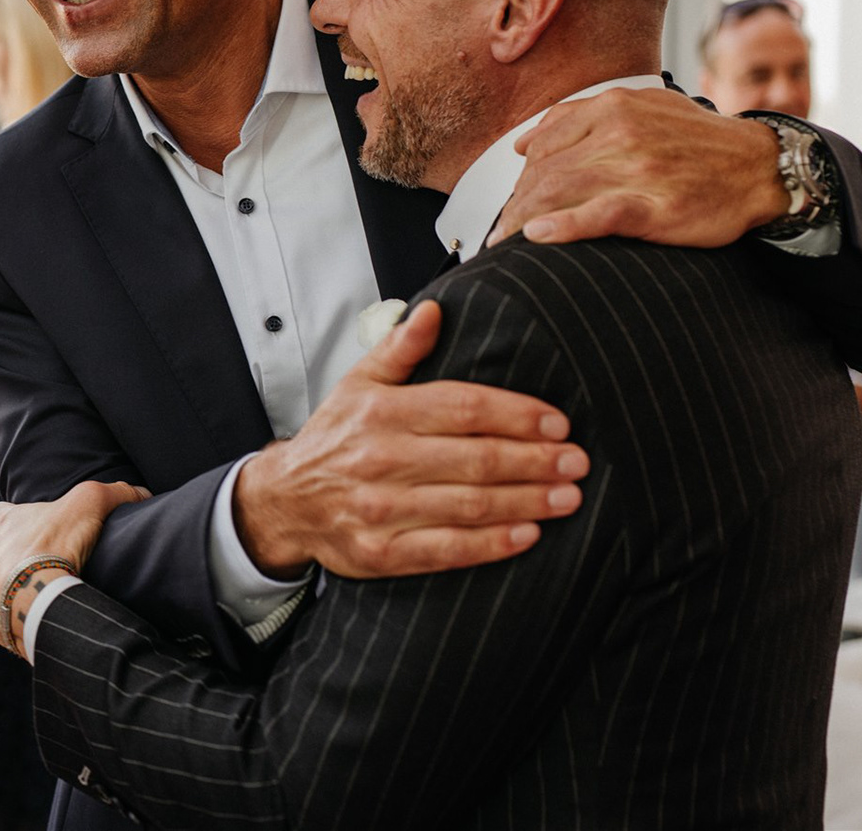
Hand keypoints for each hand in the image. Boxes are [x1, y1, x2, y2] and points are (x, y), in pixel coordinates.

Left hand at [0, 481, 149, 650]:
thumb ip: (115, 493)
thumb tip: (142, 492)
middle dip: (13, 560)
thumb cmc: (60, 543)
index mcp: (6, 524)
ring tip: (40, 598)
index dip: (8, 519)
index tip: (25, 527)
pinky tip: (37, 620)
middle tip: (40, 567)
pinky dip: (16, 619)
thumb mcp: (91, 503)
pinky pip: (0, 619)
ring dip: (14, 590)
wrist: (39, 594)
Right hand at [234, 301, 587, 578]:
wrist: (283, 500)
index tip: (558, 422)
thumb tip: (435, 309)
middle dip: (535, 460)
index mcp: (382, 413)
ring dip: (526, 502)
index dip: (516, 414)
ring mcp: (381, 509)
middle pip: (475, 459)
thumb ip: (401, 349)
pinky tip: (527, 535)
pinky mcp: (381, 553)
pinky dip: (491, 544)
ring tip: (567, 497)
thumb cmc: (333, 438)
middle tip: (578, 461)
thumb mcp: (359, 383)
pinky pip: (446, 550)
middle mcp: (382, 459)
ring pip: (468, 505)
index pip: (463, 408)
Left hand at [490, 88, 788, 247]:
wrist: (761, 167)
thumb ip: (580, 118)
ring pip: (560, 194)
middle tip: (496, 233)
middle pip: (544, 174)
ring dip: (521, 222)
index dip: (519, 179)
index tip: (510, 203)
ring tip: (500, 244)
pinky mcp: (655, 206)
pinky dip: (561, 227)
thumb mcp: (644, 107)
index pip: (543, 146)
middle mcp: (620, 134)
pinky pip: (596, 215)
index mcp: (612, 108)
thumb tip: (524, 142)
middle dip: (513, 207)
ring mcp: (637, 170)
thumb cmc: (698, 140)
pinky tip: (537, 237)